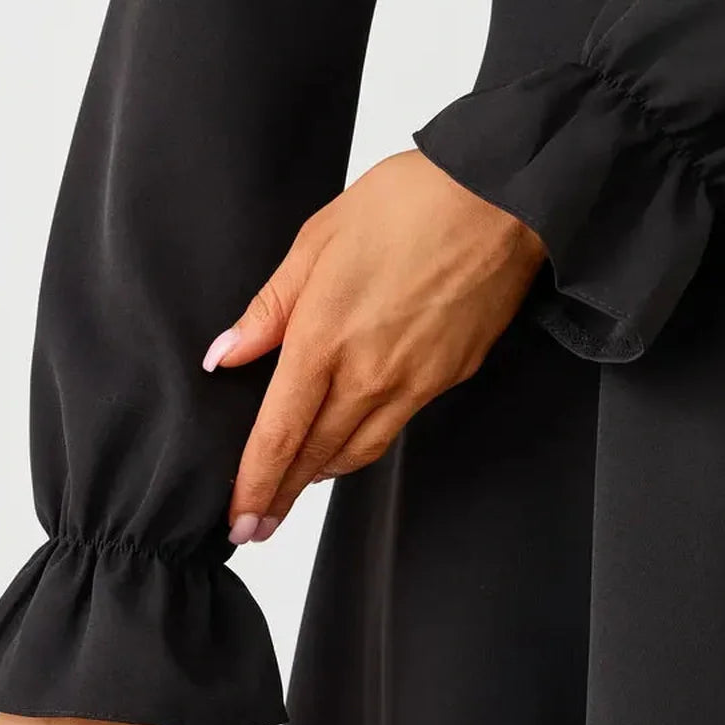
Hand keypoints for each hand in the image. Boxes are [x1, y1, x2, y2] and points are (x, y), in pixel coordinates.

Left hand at [203, 150, 545, 542]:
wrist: (501, 198)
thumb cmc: (409, 202)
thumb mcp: (316, 240)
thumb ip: (268, 309)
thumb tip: (223, 356)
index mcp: (324, 340)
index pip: (278, 436)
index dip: (255, 485)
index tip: (239, 521)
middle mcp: (369, 376)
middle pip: (315, 459)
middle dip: (280, 497)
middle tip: (255, 526)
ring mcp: (414, 384)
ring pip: (357, 452)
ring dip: (320, 476)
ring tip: (293, 488)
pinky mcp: (448, 379)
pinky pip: (394, 426)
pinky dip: (361, 444)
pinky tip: (345, 441)